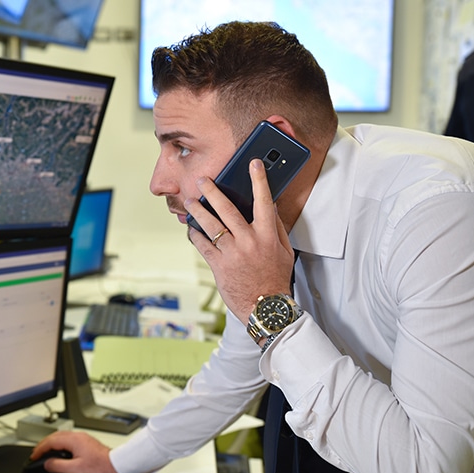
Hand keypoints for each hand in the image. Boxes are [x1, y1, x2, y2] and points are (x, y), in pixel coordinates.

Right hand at [30, 431, 121, 472]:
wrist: (117, 466)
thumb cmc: (101, 468)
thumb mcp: (76, 470)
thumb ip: (59, 466)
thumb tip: (47, 464)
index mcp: (73, 440)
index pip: (50, 441)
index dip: (39, 449)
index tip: (33, 456)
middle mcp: (77, 436)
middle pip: (54, 436)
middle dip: (43, 445)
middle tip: (36, 454)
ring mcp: (82, 438)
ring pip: (61, 437)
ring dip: (51, 444)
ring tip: (44, 453)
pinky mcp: (86, 442)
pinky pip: (67, 440)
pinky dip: (59, 445)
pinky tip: (59, 452)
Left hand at [185, 159, 294, 320]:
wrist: (265, 307)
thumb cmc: (275, 278)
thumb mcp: (284, 252)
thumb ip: (277, 228)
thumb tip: (272, 207)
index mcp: (267, 236)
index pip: (264, 202)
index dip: (259, 181)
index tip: (254, 164)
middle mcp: (249, 241)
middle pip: (228, 210)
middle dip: (213, 192)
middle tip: (202, 181)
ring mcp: (232, 253)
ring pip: (211, 226)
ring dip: (197, 212)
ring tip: (189, 202)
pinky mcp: (219, 265)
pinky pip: (203, 245)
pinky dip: (195, 235)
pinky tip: (191, 229)